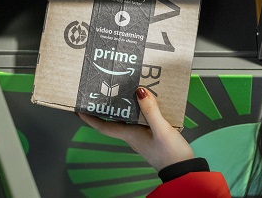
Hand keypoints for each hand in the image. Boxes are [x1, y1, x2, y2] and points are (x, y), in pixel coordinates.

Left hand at [78, 87, 193, 170]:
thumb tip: (139, 91)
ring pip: (126, 119)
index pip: (103, 126)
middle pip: (113, 120)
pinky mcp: (150, 136)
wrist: (183, 171)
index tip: (78, 109)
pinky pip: (139, 119)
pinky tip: (145, 102)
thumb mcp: (162, 130)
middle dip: (105, 107)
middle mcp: (132, 135)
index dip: (89, 118)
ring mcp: (141, 136)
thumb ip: (151, 110)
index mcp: (130, 134)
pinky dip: (138, 109)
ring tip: (121, 91)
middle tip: (99, 92)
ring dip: (122, 106)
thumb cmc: (171, 154)